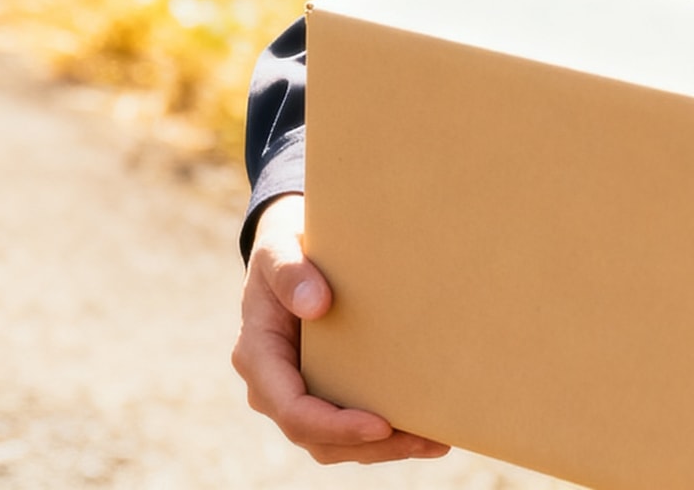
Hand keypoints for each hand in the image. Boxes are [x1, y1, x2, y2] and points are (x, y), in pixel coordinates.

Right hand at [233, 193, 450, 465]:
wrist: (288, 249)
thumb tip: (317, 305)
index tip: (380, 425)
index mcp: (258, 357)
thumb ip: (290, 273)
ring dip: (381, 447)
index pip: (293, 410)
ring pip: (332, 441)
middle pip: (316, 436)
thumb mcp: (278, 249)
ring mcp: (297, 389)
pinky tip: (423, 426)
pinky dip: (381, 432)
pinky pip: (345, 422)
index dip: (335, 425)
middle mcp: (274, 385)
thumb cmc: (283, 247)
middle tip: (424, 439)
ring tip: (434, 440)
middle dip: (369, 445)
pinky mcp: (321, 385)